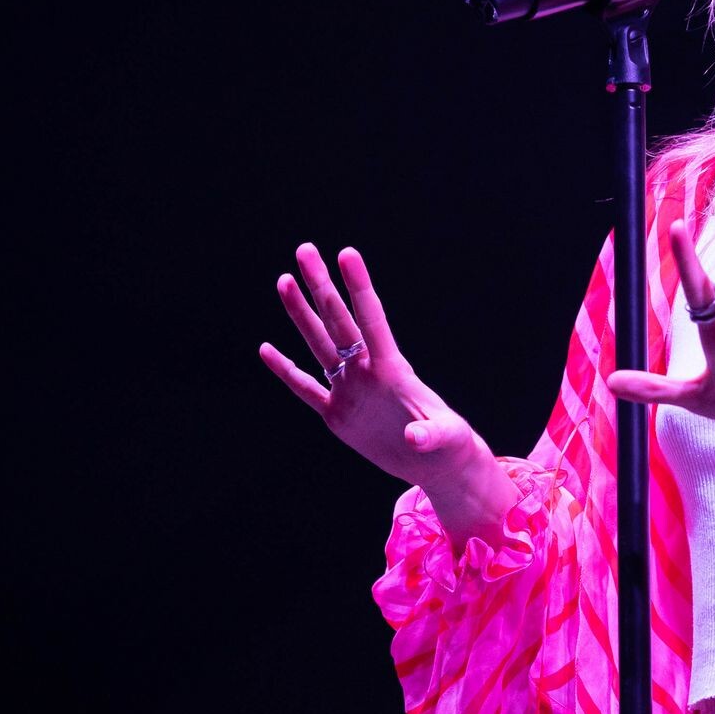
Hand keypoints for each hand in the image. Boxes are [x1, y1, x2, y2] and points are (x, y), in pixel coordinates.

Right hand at [259, 242, 483, 485]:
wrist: (434, 464)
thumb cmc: (448, 445)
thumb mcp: (445, 438)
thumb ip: (430, 434)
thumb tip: (415, 438)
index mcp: (392, 369)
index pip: (371, 319)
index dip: (359, 287)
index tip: (347, 253)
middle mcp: (366, 371)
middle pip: (338, 320)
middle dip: (321, 285)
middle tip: (305, 249)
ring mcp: (349, 390)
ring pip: (318, 344)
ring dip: (301, 313)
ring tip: (285, 280)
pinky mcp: (337, 414)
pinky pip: (305, 388)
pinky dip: (285, 370)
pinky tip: (266, 349)